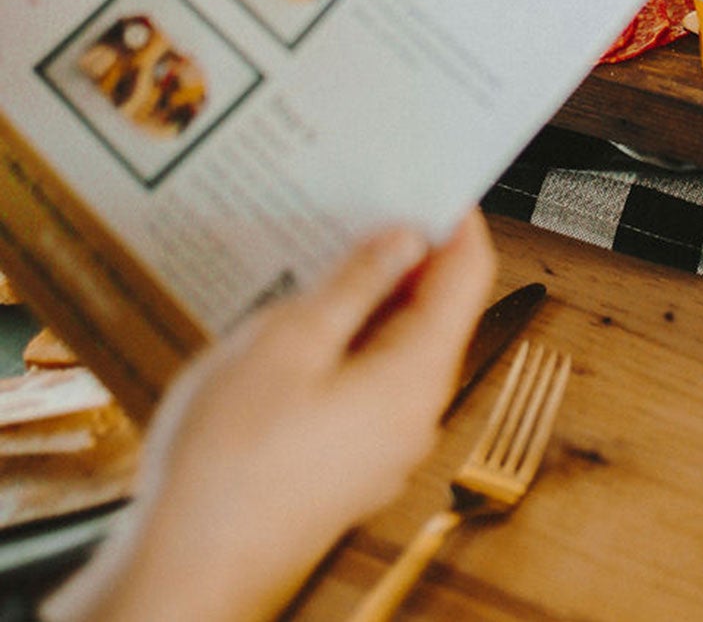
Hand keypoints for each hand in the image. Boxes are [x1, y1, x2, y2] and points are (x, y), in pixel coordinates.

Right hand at [45, 212, 497, 621]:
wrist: (182, 575)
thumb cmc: (227, 465)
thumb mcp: (288, 343)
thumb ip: (355, 284)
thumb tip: (404, 240)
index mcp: (417, 376)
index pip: (468, 275)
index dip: (455, 219)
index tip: (432, 179)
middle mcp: (416, 413)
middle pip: (436, 310)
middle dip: (407, 255)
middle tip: (366, 204)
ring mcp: (384, 444)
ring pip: (398, 347)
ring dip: (370, 300)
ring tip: (323, 256)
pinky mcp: (350, 463)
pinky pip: (368, 384)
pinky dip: (349, 343)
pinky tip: (301, 324)